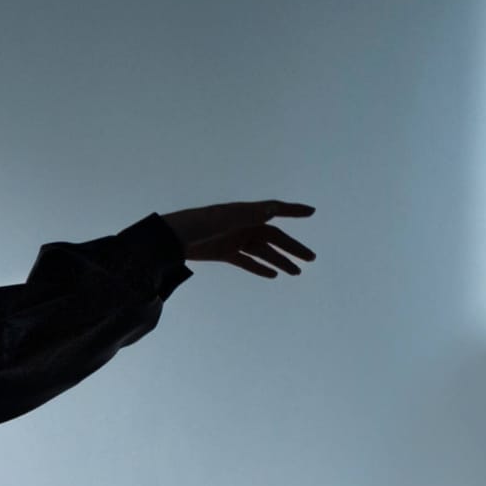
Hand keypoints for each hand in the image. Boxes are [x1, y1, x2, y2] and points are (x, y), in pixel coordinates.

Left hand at [160, 200, 314, 274]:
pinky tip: (273, 275)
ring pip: (264, 252)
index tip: (311, 212)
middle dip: (293, 247)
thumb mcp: (225, 219)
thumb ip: (248, 215)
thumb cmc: (199, 224)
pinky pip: (247, 261)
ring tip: (296, 272)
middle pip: (275, 238)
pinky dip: (260, 268)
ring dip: (280, 261)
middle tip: (311, 258)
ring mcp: (235, 240)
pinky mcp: (225, 253)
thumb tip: (272, 210)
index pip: (275, 210)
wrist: (173, 239)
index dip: (293, 210)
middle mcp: (244, 226)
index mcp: (246, 214)